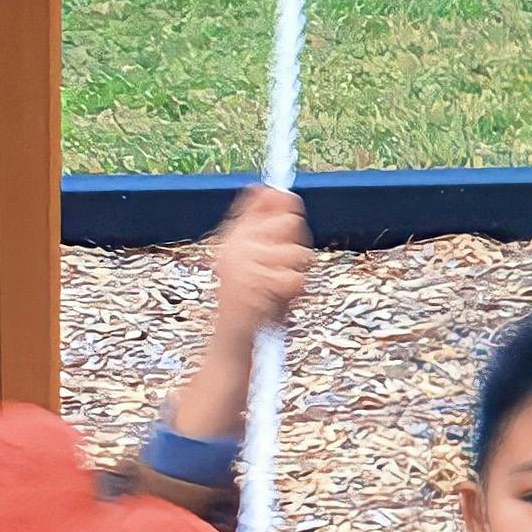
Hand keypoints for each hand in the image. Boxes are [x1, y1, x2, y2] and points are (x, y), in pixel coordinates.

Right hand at [169, 187, 311, 442]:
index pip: (265, 200)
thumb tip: (270, 187)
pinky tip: (280, 302)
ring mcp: (244, 268)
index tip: (290, 203)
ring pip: (298, 253)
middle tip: (285, 267)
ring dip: (297, 273)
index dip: (283, 201)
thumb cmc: (249, 302)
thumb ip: (260, 224)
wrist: (232, 343)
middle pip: (289, 223)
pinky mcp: (257, 288)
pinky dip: (295, 294)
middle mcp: (234, 248)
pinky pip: (297, 279)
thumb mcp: (252, 259)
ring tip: (279, 289)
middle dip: (296, 244)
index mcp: (233, 238)